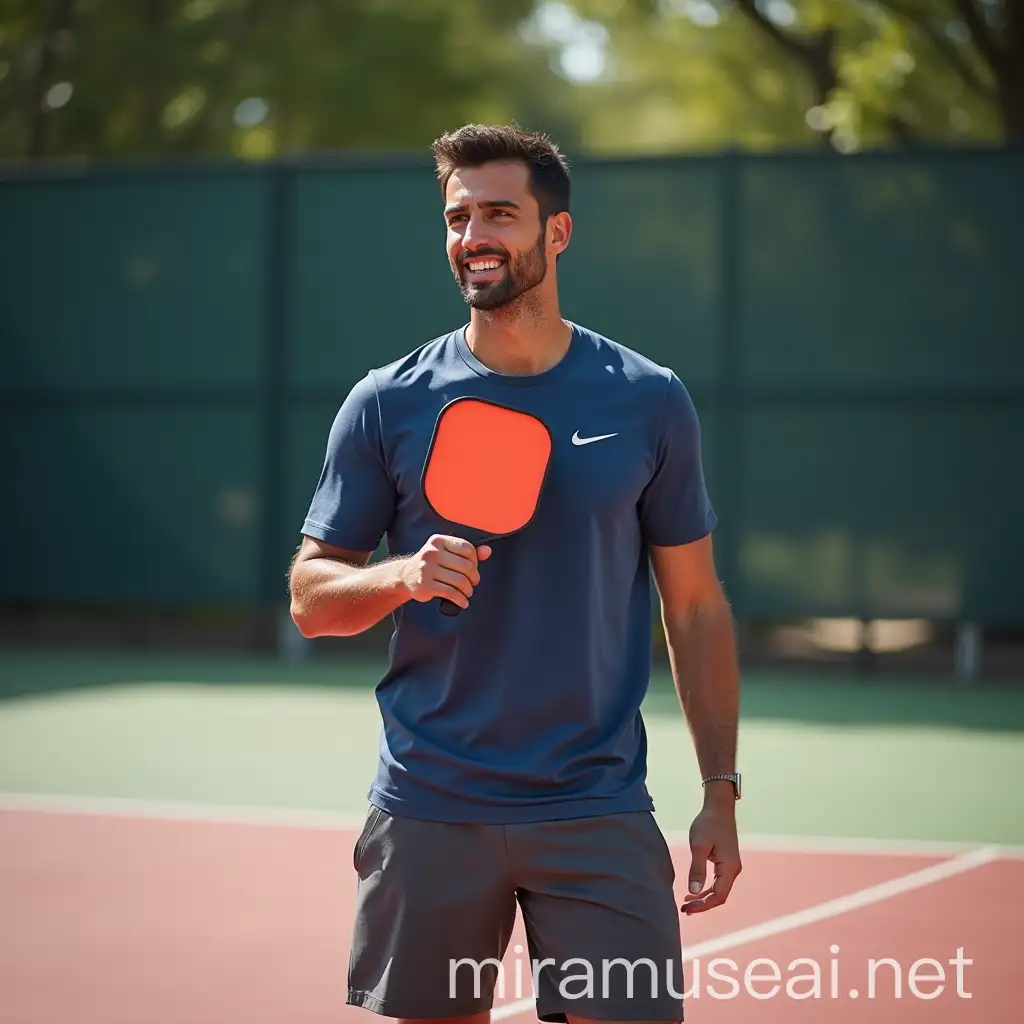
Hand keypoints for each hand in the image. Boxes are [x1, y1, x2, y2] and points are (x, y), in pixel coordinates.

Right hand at [399, 535, 491, 609]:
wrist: (406, 576)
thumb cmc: (431, 564)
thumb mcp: (447, 554)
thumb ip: (467, 553)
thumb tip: (488, 551)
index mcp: (438, 541)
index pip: (467, 548)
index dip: (475, 561)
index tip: (473, 569)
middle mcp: (431, 552)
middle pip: (466, 566)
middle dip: (474, 578)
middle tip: (473, 583)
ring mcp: (427, 569)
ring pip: (460, 581)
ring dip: (468, 590)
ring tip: (467, 592)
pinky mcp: (425, 585)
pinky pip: (451, 593)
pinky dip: (460, 599)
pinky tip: (462, 602)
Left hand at [682, 791, 740, 914]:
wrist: (719, 808)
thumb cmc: (708, 824)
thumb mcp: (699, 846)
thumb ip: (697, 869)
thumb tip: (694, 891)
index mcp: (729, 868)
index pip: (718, 896)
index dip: (703, 906)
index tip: (687, 909)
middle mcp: (733, 870)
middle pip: (720, 896)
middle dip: (703, 904)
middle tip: (684, 910)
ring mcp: (731, 866)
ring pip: (719, 890)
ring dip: (704, 898)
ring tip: (687, 903)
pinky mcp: (726, 862)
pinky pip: (718, 881)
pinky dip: (707, 888)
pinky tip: (695, 891)